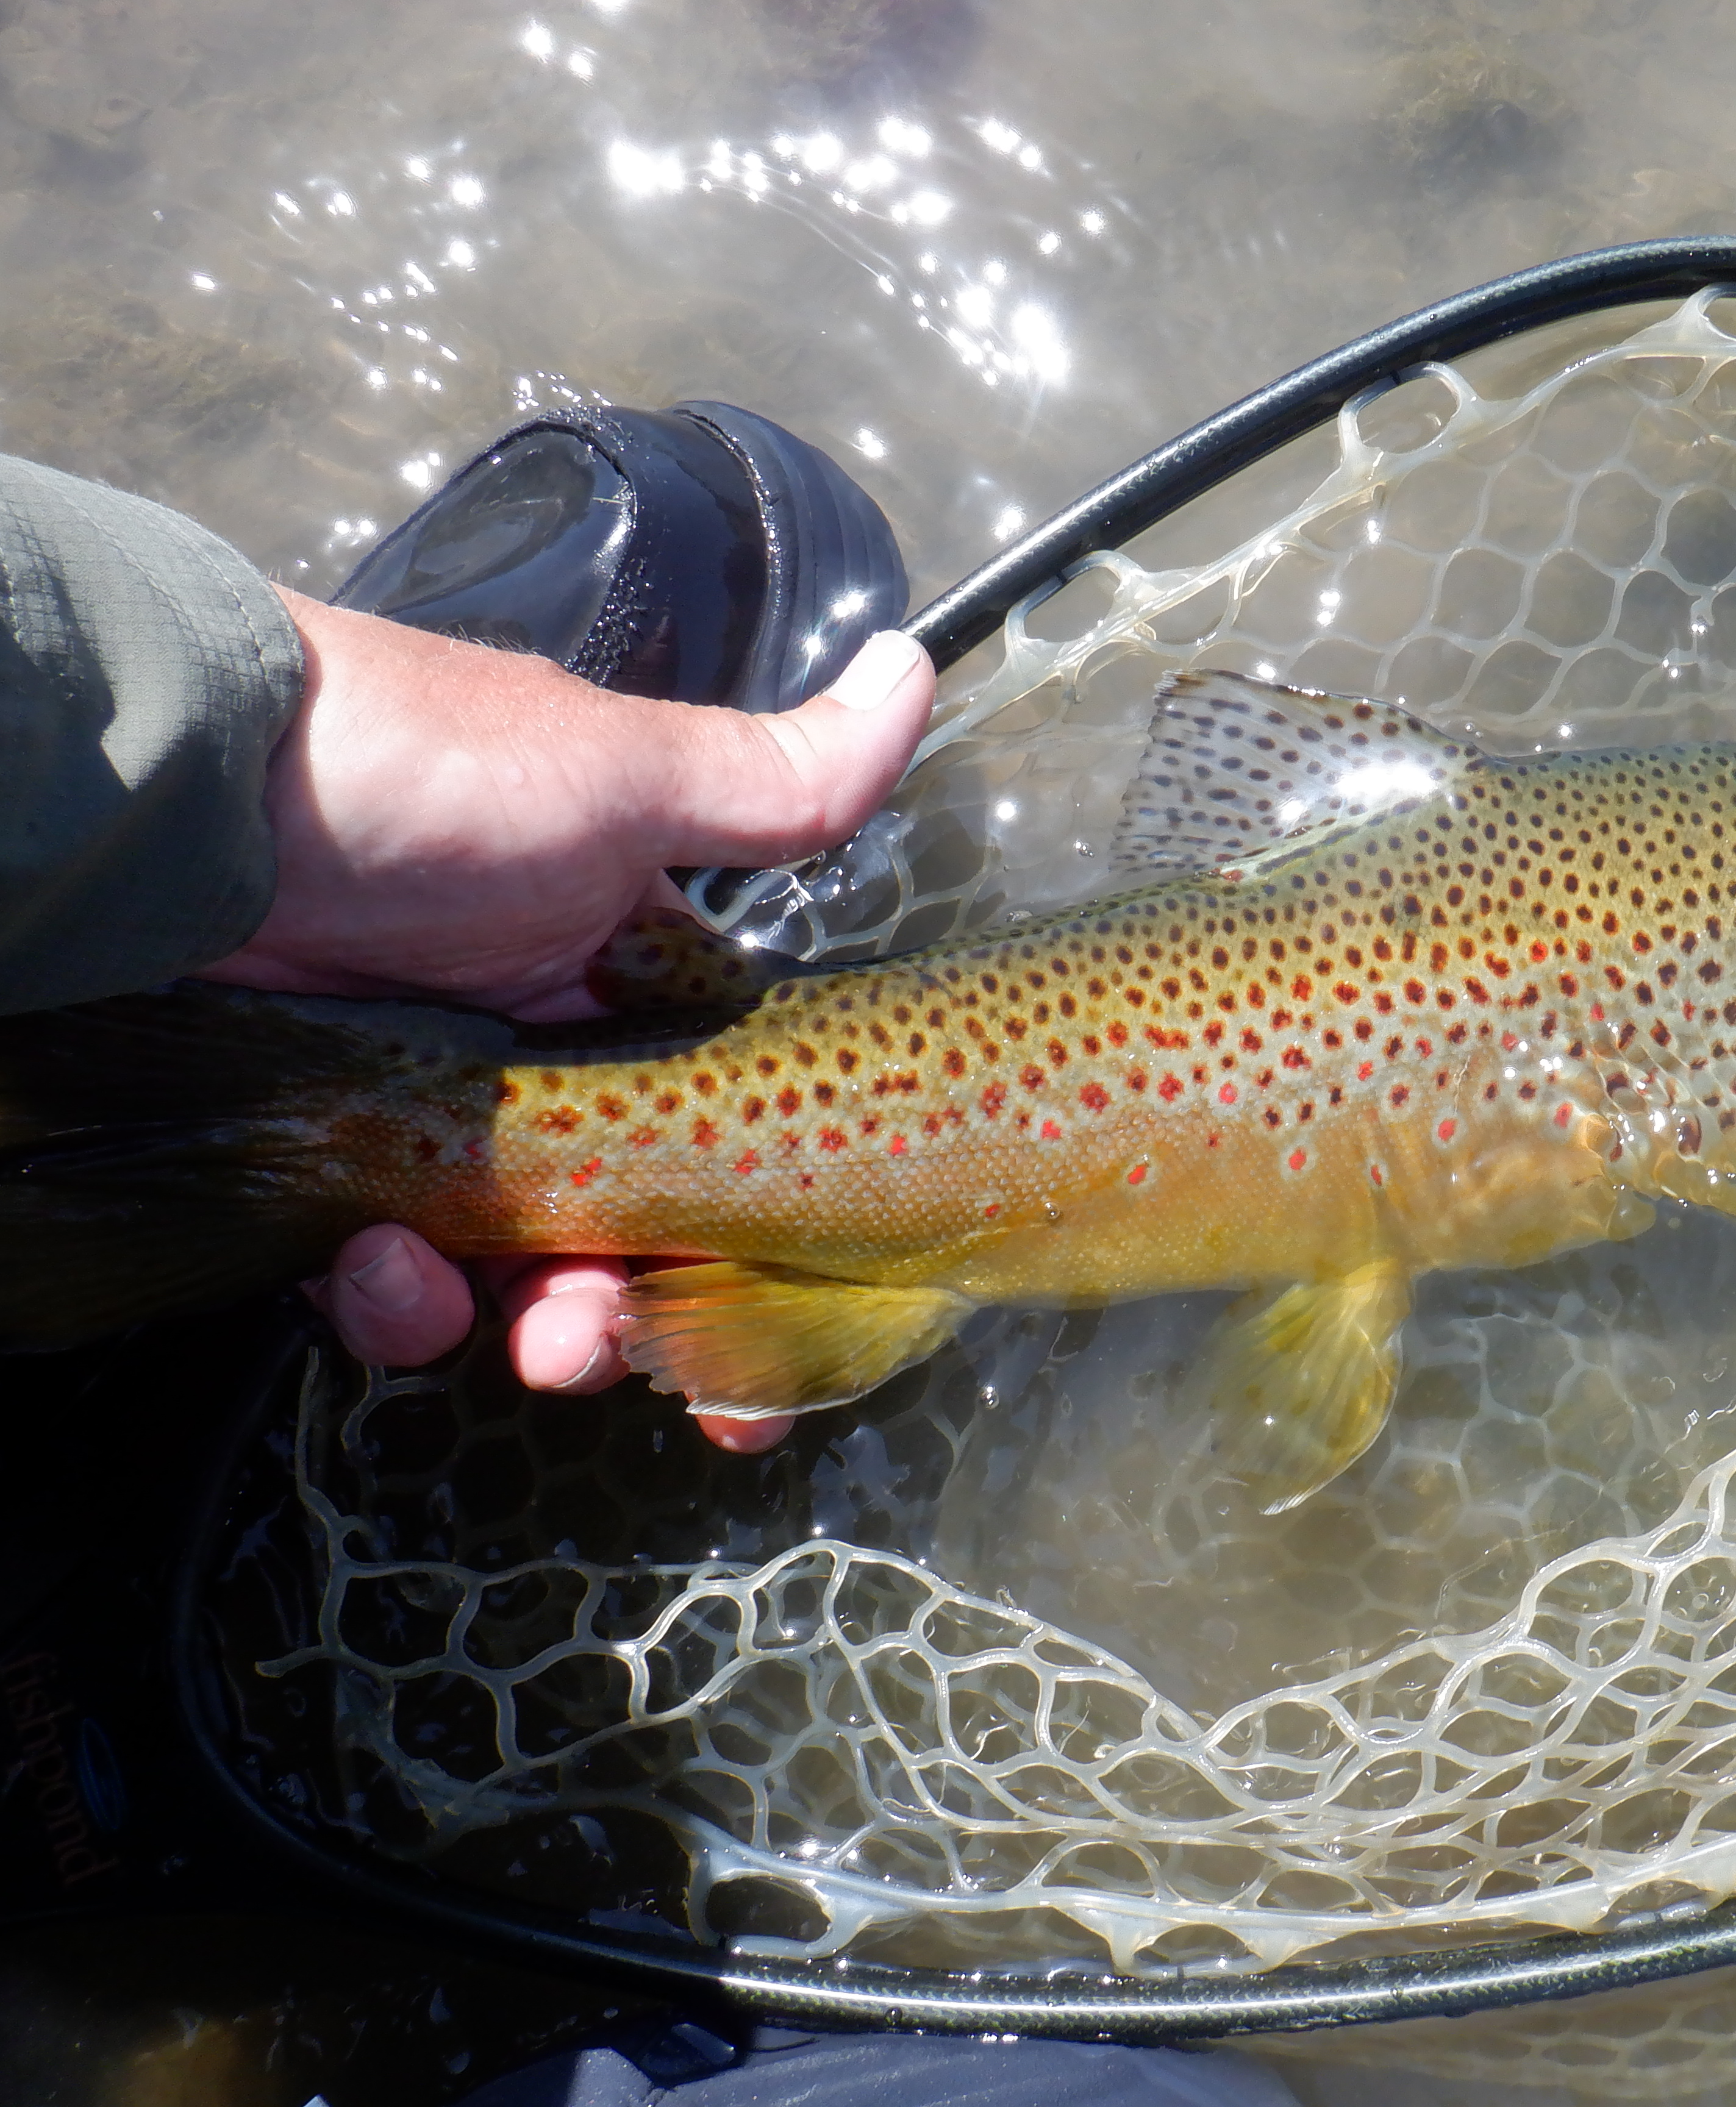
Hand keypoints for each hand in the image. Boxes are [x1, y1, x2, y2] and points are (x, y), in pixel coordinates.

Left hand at [223, 591, 934, 1450]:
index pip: (730, 1121)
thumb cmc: (417, 772)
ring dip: (530, 1321)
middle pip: (631, 1222)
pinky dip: (392, 1296)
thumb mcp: (617, 778)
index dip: (760, 1219)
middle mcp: (545, 1055)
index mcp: (633, 979)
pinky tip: (380, 1268)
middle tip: (617, 1343)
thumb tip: (916, 669)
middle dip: (640, 1306)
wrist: (188, 794)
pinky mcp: (329, 1159)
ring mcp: (433, 1113)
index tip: (775, 1306)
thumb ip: (778, 778)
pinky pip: (384, 1272)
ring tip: (517, 1326)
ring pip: (514, 1268)